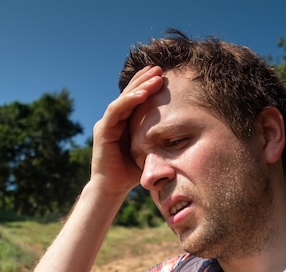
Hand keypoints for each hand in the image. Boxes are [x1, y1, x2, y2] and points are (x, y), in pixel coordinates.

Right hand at [90, 66, 163, 194]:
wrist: (112, 189)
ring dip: (139, 86)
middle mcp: (114, 120)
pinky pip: (115, 111)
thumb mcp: (149, 152)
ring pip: (123, 99)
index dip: (147, 85)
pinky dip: (128, 100)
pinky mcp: (102, 131)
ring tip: (154, 76)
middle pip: (129, 93)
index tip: (163, 75)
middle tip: (160, 68)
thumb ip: (158, 140)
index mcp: (124, 123)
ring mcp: (107, 124)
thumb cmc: (131, 173)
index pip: (135, 99)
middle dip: (144, 79)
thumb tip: (183, 135)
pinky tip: (141, 93)